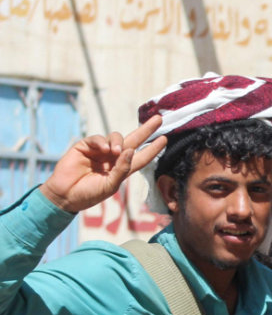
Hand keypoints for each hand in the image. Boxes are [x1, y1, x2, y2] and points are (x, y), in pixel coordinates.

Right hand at [41, 115, 166, 213]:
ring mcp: (100, 151)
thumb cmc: (88, 194)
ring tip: (115, 152)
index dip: (153, 149)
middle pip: (134, 140)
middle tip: (159, 119)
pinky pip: (98, 138)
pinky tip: (104, 148)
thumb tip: (132, 150)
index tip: (165, 139)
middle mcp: (113, 157)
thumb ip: (122, 169)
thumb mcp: (110, 185)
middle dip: (146, 129)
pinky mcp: (85, 146)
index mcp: (122, 169)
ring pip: (116, 137)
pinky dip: (102, 141)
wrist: (65, 196)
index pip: (141, 157)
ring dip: (118, 141)